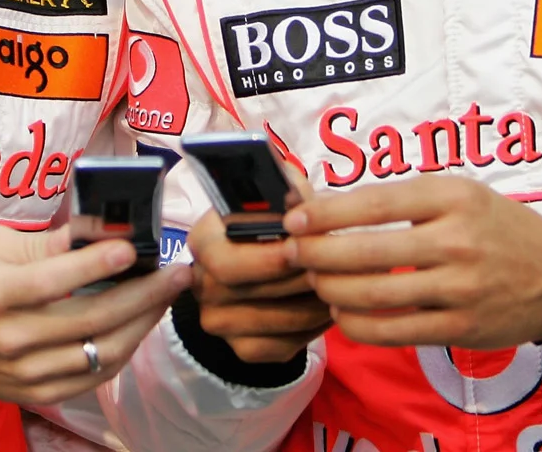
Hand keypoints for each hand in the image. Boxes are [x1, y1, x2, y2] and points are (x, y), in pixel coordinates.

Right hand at [0, 224, 191, 404]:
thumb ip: (44, 243)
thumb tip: (99, 229)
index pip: (52, 280)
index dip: (95, 265)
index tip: (132, 249)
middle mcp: (10, 337)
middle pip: (89, 319)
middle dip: (142, 294)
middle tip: (176, 273)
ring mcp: (25, 371)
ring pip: (99, 351)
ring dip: (142, 323)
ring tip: (165, 297)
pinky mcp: (37, 392)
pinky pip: (93, 376)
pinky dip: (122, 350)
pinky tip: (140, 326)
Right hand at [188, 209, 331, 363]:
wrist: (258, 263)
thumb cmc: (273, 222)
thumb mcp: (278, 195)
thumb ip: (288, 191)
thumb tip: (299, 200)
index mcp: (202, 242)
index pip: (225, 262)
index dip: (268, 259)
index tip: (304, 249)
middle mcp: (201, 284)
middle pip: (254, 293)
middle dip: (300, 280)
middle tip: (335, 268)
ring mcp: (219, 321)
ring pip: (277, 322)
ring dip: (315, 304)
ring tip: (339, 285)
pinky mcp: (243, 349)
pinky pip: (284, 346)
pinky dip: (313, 329)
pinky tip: (326, 308)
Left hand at [283, 175, 541, 349]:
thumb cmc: (498, 227)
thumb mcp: (460, 194)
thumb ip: (404, 200)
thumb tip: (330, 207)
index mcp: (453, 198)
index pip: (375, 204)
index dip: (326, 214)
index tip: (294, 219)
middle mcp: (456, 241)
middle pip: (367, 252)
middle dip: (317, 254)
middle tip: (292, 253)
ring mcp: (459, 288)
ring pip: (376, 294)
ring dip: (333, 289)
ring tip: (315, 280)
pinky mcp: (460, 327)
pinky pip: (394, 331)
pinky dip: (358, 324)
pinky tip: (342, 312)